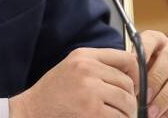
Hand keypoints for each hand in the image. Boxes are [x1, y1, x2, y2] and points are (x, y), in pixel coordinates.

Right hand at [9, 47, 138, 117]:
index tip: (136, 86)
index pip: (126, 59)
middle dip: (130, 100)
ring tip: (115, 116)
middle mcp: (87, 69)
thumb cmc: (52, 94)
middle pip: (127, 83)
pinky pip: (119, 117)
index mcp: (83, 55)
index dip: (137, 74)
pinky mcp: (91, 111)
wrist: (30, 111)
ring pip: (127, 101)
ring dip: (126, 114)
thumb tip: (132, 77)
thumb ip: (97, 67)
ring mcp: (89, 90)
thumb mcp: (72, 69)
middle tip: (123, 109)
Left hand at [140, 30, 167, 117]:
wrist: (158, 96)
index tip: (132, 69)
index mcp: (157, 41)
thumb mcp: (134, 72)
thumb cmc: (142, 80)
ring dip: (165, 97)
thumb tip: (128, 78)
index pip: (151, 39)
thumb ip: (132, 71)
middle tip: (144, 96)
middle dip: (156, 78)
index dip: (142, 53)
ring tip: (152, 111)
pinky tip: (164, 115)